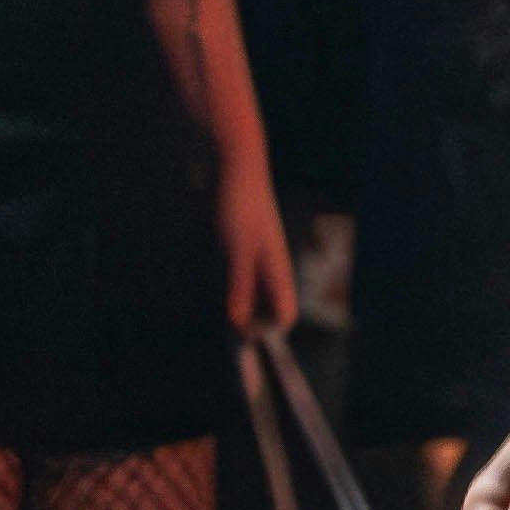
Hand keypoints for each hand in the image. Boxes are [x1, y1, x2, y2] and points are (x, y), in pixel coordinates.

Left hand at [220, 171, 298, 333]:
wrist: (240, 173)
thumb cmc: (241, 209)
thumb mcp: (237, 250)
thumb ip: (240, 285)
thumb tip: (238, 320)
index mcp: (278, 269)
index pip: (285, 312)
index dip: (269, 330)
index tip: (244, 336)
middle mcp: (274, 267)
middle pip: (274, 308)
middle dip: (257, 323)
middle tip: (231, 329)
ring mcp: (263, 258)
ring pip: (262, 295)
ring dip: (247, 308)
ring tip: (226, 315)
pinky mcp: (251, 250)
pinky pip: (250, 281)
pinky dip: (239, 292)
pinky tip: (223, 291)